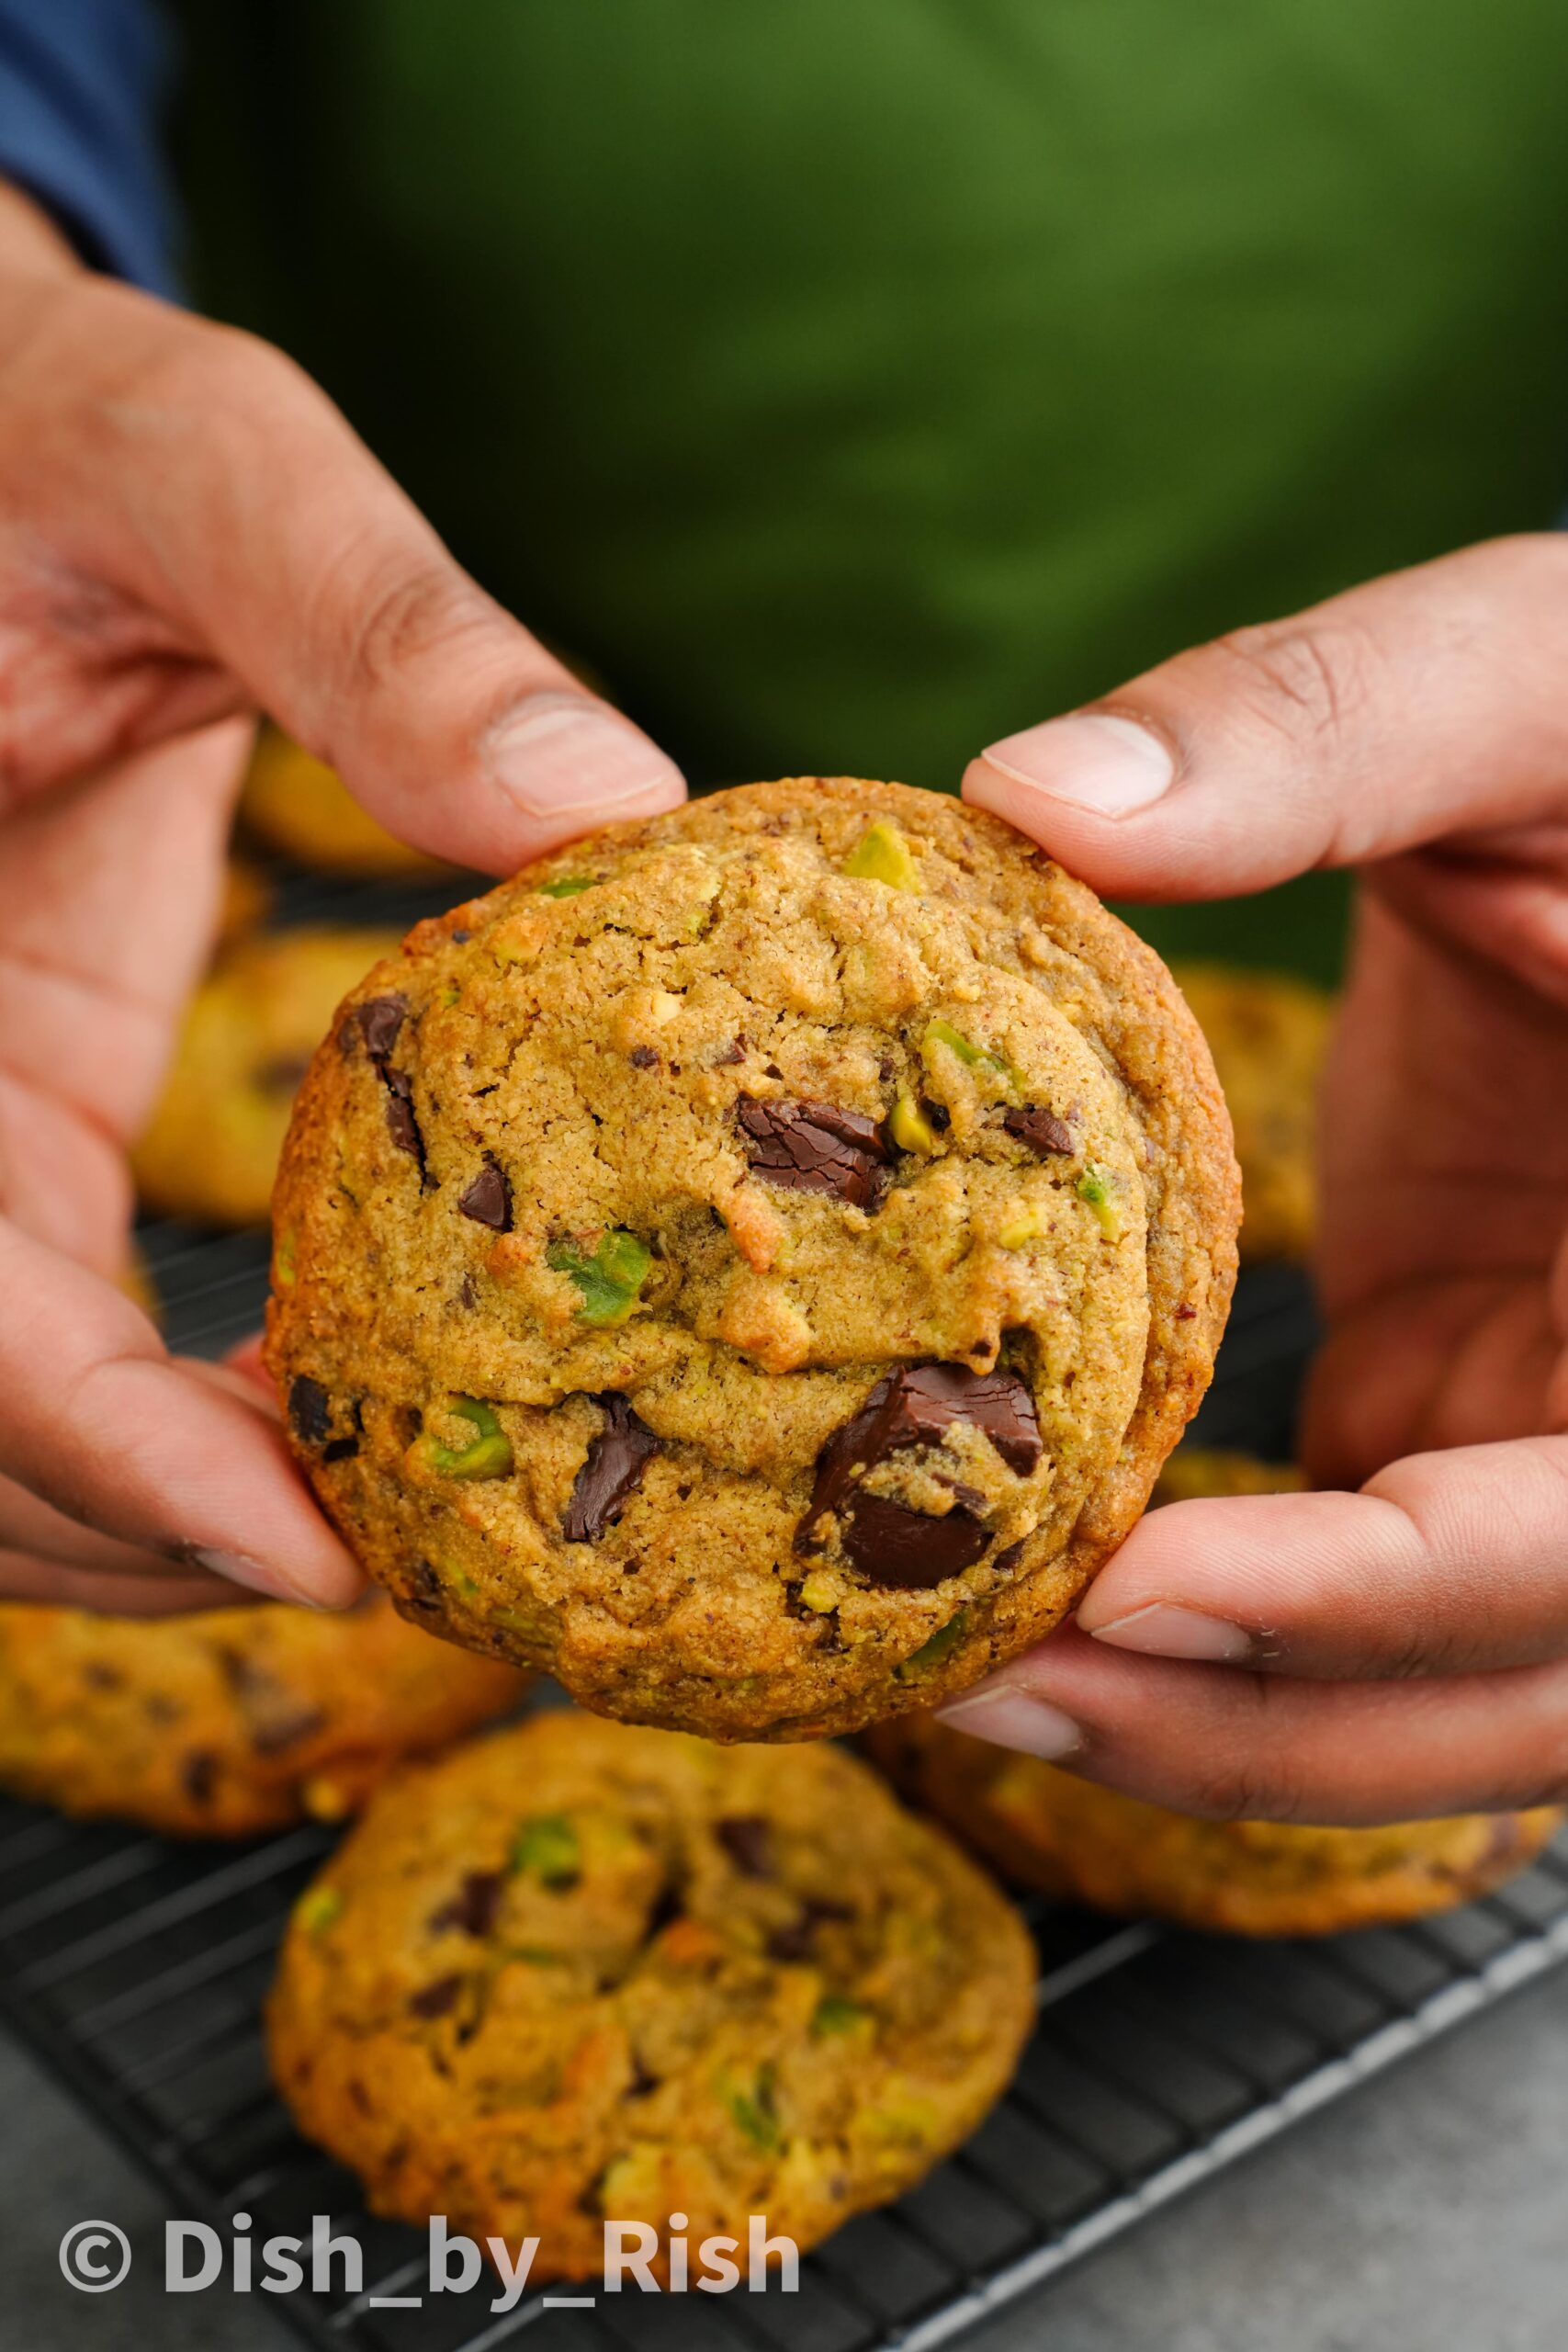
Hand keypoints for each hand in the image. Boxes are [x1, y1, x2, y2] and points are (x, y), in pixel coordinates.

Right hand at [0, 187, 683, 1612]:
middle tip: (414, 1565)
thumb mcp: (197, 475)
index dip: (97, 1454)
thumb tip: (614, 809)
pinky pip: (39, 1343)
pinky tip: (340, 1407)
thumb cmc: (45, 434)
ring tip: (402, 1524)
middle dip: (151, 1541)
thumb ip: (372, 626)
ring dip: (160, 1522)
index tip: (308, 1542)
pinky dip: (167, 1427)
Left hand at [942, 533, 1567, 1822]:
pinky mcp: (1474, 1428)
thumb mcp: (1542, 684)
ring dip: (1218, 1723)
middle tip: (987, 1677)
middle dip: (1263, 1717)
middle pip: (1528, 1686)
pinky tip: (1025, 1594)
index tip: (1143, 1582)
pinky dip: (1210, 1637)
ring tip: (962, 1677)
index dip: (1399, 1587)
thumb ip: (1333, 726)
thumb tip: (1026, 795)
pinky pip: (1361, 1605)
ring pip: (1448, 1700)